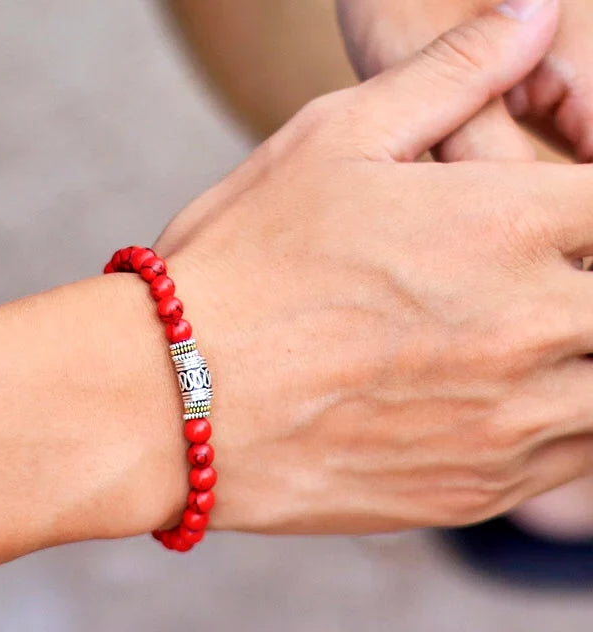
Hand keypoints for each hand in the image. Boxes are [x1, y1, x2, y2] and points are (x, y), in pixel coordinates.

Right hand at [154, 5, 592, 534]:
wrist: (173, 402)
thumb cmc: (239, 267)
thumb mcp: (329, 141)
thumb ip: (450, 72)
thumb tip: (535, 9)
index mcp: (505, 227)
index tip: (562, 216)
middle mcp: (525, 328)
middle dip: (591, 282)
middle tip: (540, 278)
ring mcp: (506, 424)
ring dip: (583, 359)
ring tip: (523, 341)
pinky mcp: (475, 492)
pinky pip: (569, 464)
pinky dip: (562, 427)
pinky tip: (505, 402)